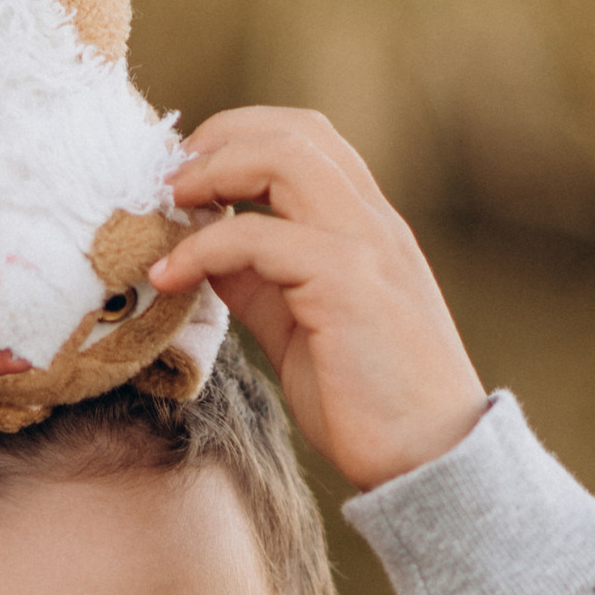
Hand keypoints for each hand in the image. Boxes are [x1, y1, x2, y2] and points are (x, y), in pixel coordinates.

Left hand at [149, 109, 487, 492]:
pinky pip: (260, 237)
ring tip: (166, 206)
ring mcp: (366, 247)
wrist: (431, 462)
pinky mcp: (348, 284)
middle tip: (164, 180)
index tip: (184, 176)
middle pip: (294, 132)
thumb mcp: (300, 328)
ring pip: (286, 158)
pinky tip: (169, 276)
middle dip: (218, 139)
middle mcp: (373, 223)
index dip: (238, 138)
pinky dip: (203, 247)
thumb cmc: (370, 405)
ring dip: (213, 171)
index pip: (307, 140)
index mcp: (368, 227)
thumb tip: (202, 251)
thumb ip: (260, 283)